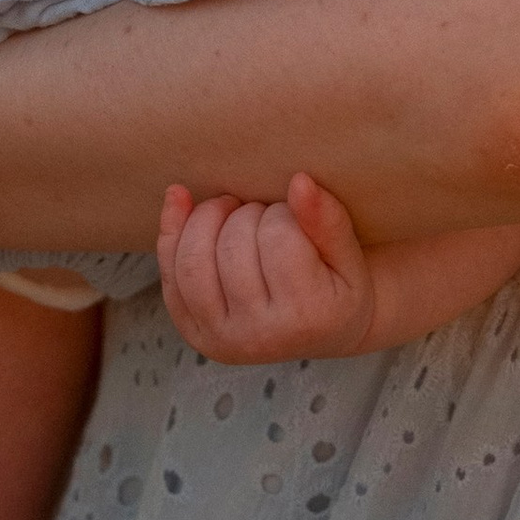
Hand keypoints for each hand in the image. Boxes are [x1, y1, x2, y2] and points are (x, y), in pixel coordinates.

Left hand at [156, 169, 376, 363]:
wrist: (325, 331)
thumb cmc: (340, 287)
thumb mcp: (349, 257)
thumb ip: (329, 221)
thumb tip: (300, 182)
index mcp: (304, 317)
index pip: (279, 239)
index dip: (284, 212)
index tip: (295, 214)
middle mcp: (257, 335)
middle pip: (232, 247)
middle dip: (248, 213)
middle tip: (267, 213)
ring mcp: (219, 337)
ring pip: (192, 261)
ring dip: (208, 217)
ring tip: (233, 208)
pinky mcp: (193, 332)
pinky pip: (170, 274)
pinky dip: (170, 230)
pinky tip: (179, 196)